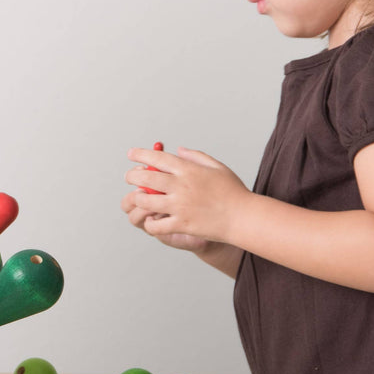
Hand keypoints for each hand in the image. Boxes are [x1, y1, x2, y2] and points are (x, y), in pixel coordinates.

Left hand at [122, 146, 250, 246]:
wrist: (244, 217)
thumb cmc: (233, 192)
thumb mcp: (217, 167)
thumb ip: (196, 156)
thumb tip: (178, 149)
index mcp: (189, 170)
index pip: (158, 158)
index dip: (141, 154)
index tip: (131, 154)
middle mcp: (181, 186)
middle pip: (146, 178)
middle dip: (132, 176)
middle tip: (129, 176)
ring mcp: (180, 206)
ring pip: (145, 201)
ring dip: (138, 198)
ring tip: (138, 197)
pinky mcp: (182, 224)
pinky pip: (156, 224)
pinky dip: (149, 222)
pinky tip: (151, 220)